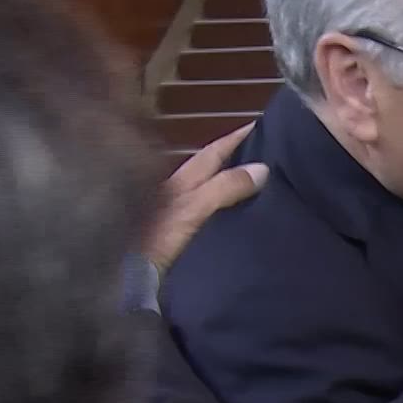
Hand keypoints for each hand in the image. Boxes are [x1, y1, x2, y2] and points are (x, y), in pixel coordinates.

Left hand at [146, 123, 266, 268]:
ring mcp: (178, 216)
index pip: (214, 151)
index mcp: (181, 181)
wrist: (130, 279)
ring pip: (213, 192)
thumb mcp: (193, 209)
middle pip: (213, 169)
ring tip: (265, 185)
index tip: (263, 123)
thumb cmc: (158, 239)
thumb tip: (263, 169)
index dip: (237, 137)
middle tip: (272, 153)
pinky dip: (229, 210)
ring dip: (235, 185)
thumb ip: (224, 188)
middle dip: (239, 158)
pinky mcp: (180, 239)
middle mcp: (179, 193)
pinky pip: (213, 216)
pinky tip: (242, 219)